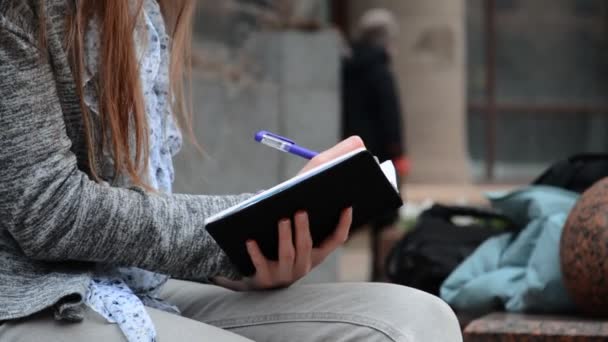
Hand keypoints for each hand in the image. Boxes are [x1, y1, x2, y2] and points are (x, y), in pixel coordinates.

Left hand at [214, 137, 363, 290]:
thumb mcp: (301, 213)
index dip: (343, 223)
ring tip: (281, 219)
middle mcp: (305, 263)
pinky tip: (250, 239)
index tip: (347, 205)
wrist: (254, 270)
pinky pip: (260, 264)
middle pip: (308, 246)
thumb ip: (322, 177)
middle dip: (305, 228)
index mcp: (317, 250)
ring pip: (288, 254)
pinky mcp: (263, 277)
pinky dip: (255, 252)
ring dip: (285, 236)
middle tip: (301, 210)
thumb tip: (357, 142)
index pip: (336, 238)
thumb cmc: (284, 235)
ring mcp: (284, 272)